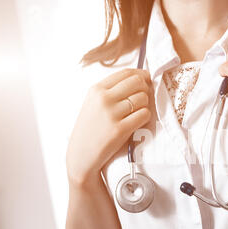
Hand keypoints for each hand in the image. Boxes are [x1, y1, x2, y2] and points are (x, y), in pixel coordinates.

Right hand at [66, 69, 152, 185]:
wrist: (81, 155)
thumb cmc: (91, 129)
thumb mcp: (93, 103)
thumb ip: (112, 90)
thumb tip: (140, 78)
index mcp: (96, 89)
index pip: (126, 73)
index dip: (141, 75)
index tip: (146, 81)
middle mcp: (103, 99)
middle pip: (137, 82)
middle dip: (146, 89)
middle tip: (143, 99)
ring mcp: (111, 114)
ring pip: (143, 98)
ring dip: (145, 105)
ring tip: (138, 113)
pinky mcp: (120, 129)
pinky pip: (144, 114)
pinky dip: (145, 117)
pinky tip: (138, 122)